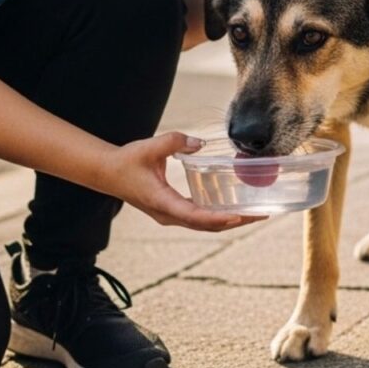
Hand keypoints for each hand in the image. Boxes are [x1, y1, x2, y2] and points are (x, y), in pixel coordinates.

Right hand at [100, 132, 266, 230]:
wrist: (107, 173)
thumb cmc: (127, 161)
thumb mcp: (151, 147)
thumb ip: (176, 141)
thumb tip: (199, 142)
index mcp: (163, 202)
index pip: (196, 217)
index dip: (220, 218)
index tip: (241, 216)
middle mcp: (168, 215)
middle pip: (207, 226)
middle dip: (235, 222)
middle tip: (261, 214)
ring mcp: (170, 216)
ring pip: (204, 225)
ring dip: (228, 221)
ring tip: (253, 214)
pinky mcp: (171, 212)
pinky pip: (198, 219)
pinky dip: (217, 216)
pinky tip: (232, 209)